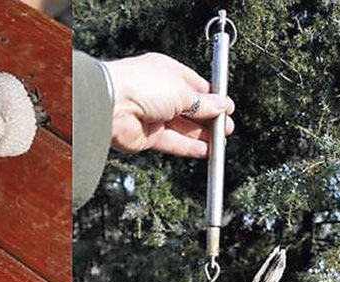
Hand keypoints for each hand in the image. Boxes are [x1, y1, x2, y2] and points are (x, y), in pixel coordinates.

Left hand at [103, 53, 234, 157]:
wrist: (111, 105)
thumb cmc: (143, 86)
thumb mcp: (183, 91)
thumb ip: (204, 102)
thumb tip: (223, 106)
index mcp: (167, 73)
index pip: (196, 85)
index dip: (213, 98)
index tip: (228, 108)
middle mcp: (159, 93)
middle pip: (190, 108)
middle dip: (209, 118)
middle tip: (227, 128)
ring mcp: (152, 116)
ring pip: (182, 127)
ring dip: (202, 135)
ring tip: (221, 141)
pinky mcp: (146, 136)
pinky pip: (172, 142)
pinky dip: (189, 147)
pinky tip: (207, 151)